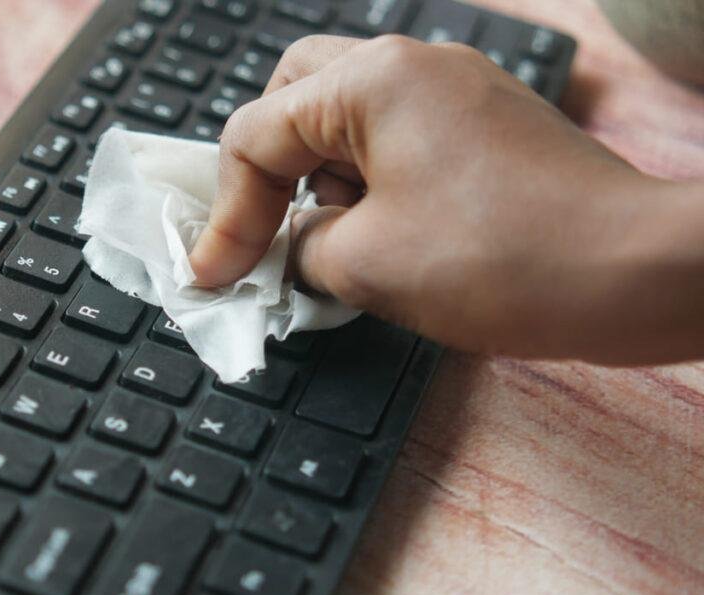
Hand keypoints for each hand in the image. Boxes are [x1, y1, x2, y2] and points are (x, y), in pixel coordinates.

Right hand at [190, 35, 703, 363]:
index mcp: (371, 80)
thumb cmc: (498, 261)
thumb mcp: (365, 265)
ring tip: (328, 246)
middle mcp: (412, 66)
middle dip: (266, 170)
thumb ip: (301, 247)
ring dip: (319, 179)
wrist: (631, 273)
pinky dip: (367, 185)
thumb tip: (295, 245)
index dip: (225, 214)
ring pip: (347, 120)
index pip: (256, 134)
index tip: (214, 277)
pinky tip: (380, 239)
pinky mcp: (484, 128)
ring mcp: (455, 91)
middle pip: (295, 97)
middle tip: (263, 229)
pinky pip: (398, 141)